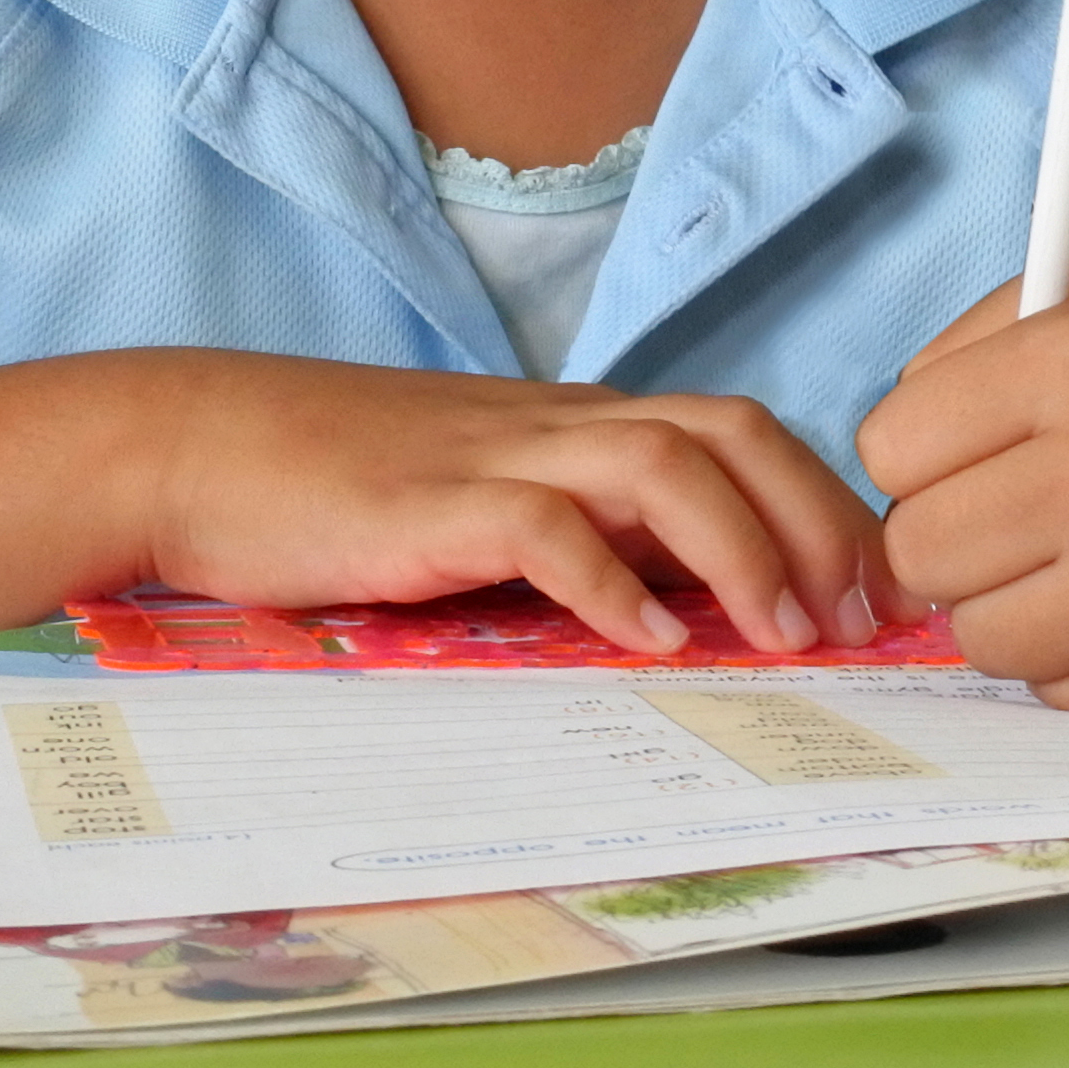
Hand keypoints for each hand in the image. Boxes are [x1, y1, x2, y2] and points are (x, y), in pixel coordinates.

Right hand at [115, 353, 893, 660]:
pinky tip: (650, 641)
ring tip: (786, 634)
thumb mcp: (480, 507)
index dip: (824, 502)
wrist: (191, 447)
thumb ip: (577, 537)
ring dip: (742, 547)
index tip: (877, 590)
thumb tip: (691, 606)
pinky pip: (544, 526)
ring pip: (662, 461)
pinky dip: (611, 582)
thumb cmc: (333, 490)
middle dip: (816, 519)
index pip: (738, 433)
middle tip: (861, 617)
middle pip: (730, 430)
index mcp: (574, 427)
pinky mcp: (428, 506)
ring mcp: (494, 456)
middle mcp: (553, 425)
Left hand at [857, 261, 1068, 720]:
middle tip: (1035, 518)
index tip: (985, 454)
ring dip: (1016, 607)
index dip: (928, 455)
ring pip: (975, 633)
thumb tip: (879, 450)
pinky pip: (1052, 689)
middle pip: (920, 549)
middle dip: (961, 538)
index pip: (892, 444)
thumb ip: (971, 348)